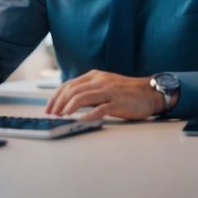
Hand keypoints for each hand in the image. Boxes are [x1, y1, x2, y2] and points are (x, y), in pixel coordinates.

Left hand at [45, 70, 161, 120]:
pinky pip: (100, 109)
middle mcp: (100, 81)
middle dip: (58, 103)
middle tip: (51, 115)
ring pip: (82, 97)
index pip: (69, 85)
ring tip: (61, 117)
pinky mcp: (118, 102)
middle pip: (72, 90)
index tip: (48, 108)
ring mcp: (109, 91)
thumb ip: (88, 91)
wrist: (149, 93)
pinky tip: (81, 121)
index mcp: (95, 76)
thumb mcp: (104, 86)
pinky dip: (88, 115)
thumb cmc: (125, 92)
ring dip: (68, 108)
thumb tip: (68, 102)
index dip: (55, 97)